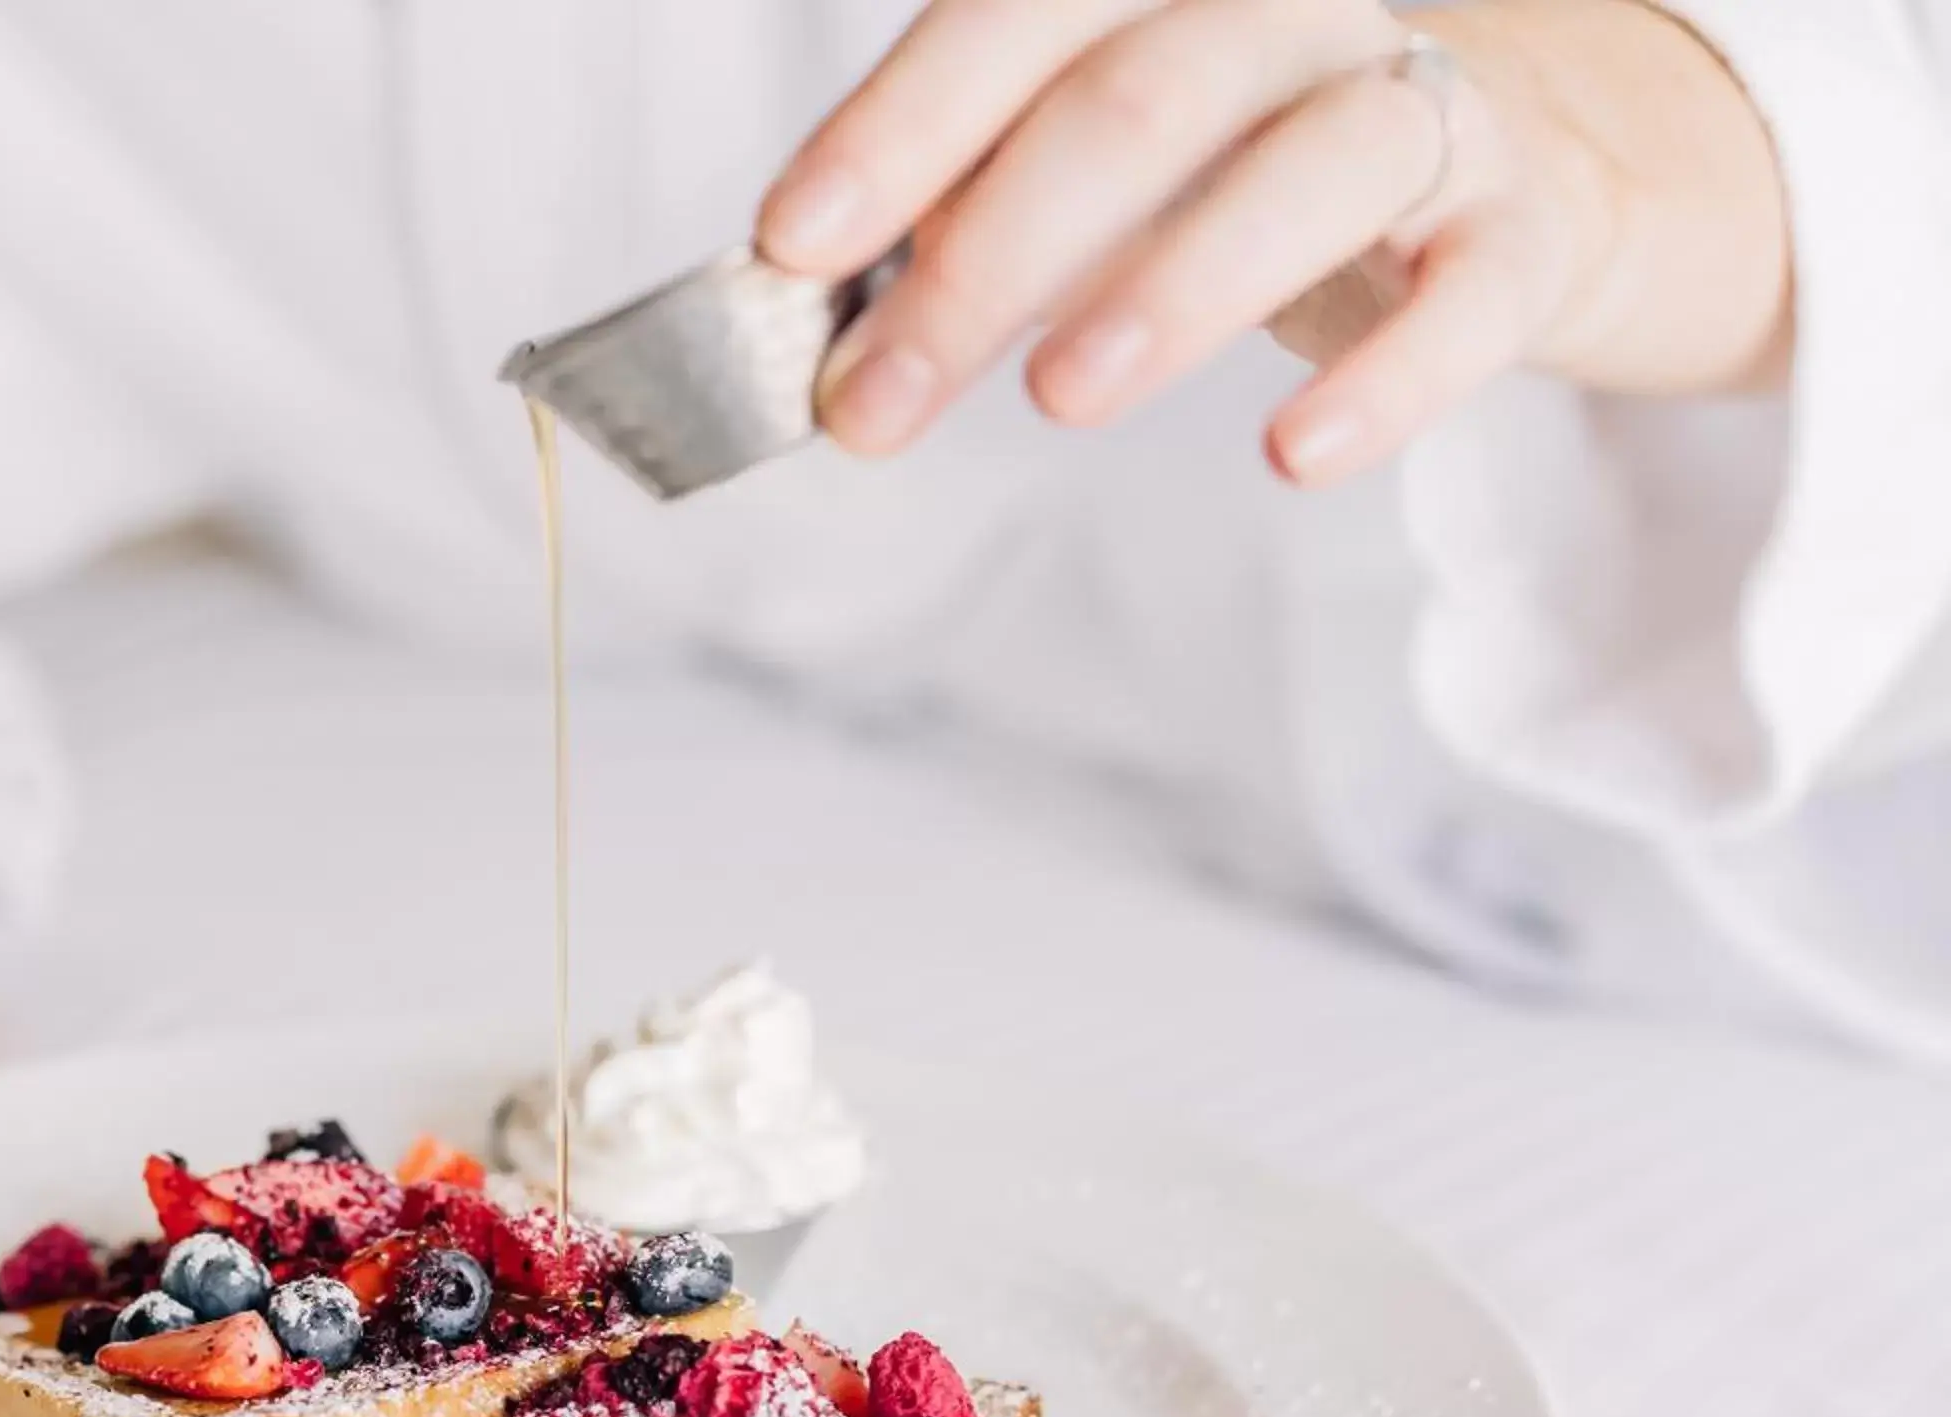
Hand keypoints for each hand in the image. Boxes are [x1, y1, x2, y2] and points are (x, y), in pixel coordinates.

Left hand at [758, 0, 1789, 483]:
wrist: (1543, 150)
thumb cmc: (1255, 157)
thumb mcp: (1108, 153)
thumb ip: (971, 202)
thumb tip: (815, 305)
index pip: (1017, 16)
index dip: (898, 126)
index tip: (791, 243)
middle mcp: (1305, 10)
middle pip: (1137, 97)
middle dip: (985, 255)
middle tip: (873, 400)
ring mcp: (1434, 107)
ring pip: (1310, 165)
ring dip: (1174, 284)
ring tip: (1061, 396)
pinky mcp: (1531, 228)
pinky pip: (1473, 294)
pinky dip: (1390, 376)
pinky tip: (1297, 455)